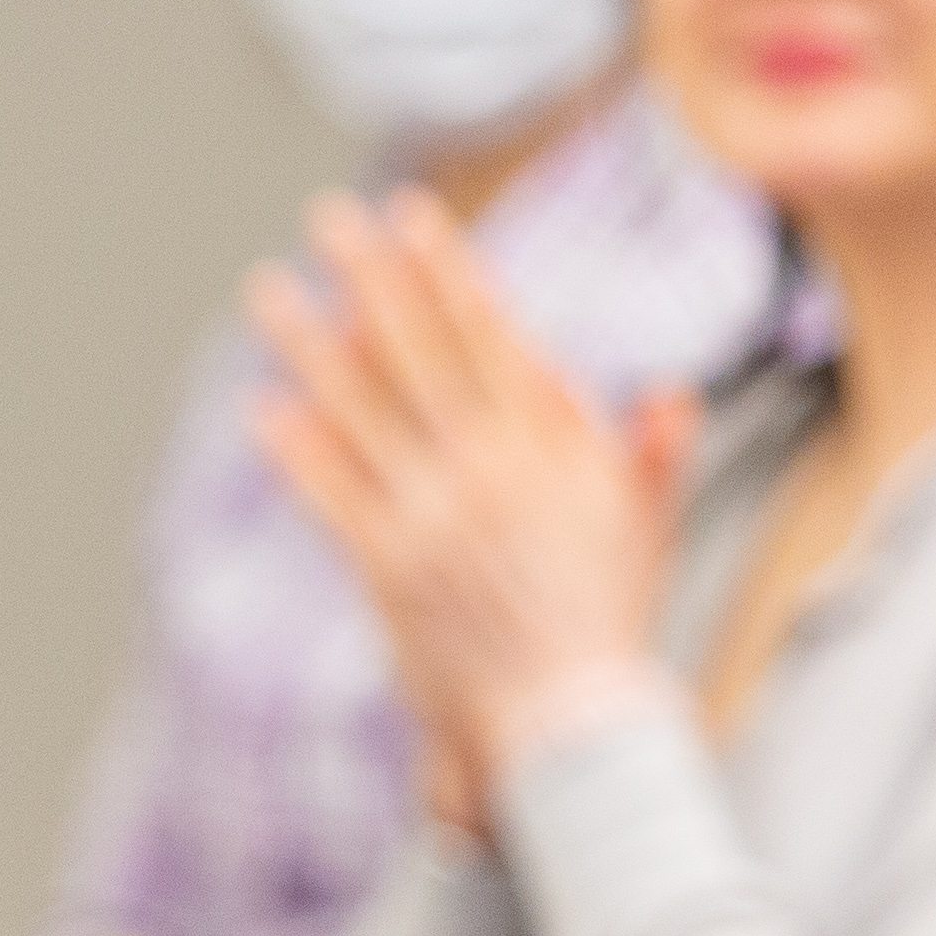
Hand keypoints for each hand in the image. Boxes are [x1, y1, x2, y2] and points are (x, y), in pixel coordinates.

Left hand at [248, 185, 697, 805]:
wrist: (571, 718)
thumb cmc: (610, 622)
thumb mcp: (650, 527)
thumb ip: (652, 454)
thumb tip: (671, 393)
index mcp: (551, 447)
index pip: (491, 336)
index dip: (447, 272)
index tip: (414, 217)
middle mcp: (490, 469)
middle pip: (418, 352)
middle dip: (372, 279)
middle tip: (330, 219)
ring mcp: (434, 516)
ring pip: (361, 409)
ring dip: (310, 344)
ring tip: (268, 290)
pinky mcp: (390, 567)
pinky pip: (334, 493)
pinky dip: (299, 449)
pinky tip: (264, 405)